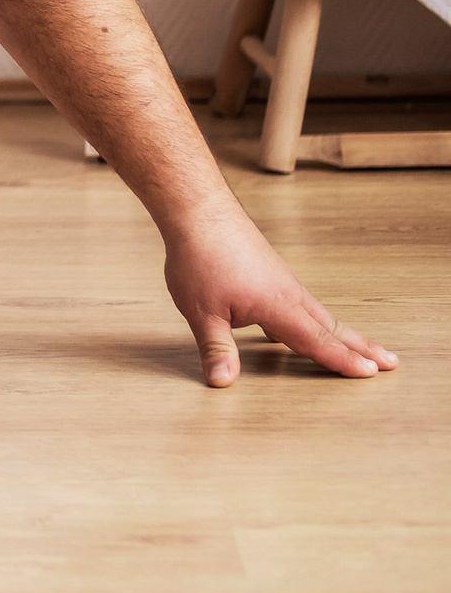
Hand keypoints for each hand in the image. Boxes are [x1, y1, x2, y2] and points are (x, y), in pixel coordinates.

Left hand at [163, 202, 395, 386]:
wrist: (199, 210)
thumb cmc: (200, 256)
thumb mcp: (201, 311)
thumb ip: (216, 348)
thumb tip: (223, 382)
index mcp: (279, 307)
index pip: (317, 342)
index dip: (343, 361)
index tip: (371, 374)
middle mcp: (289, 293)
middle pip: (331, 326)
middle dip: (361, 346)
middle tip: (392, 362)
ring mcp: (282, 280)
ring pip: (318, 312)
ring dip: (341, 332)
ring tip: (362, 346)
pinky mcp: (271, 271)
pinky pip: (300, 301)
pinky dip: (313, 316)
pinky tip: (299, 324)